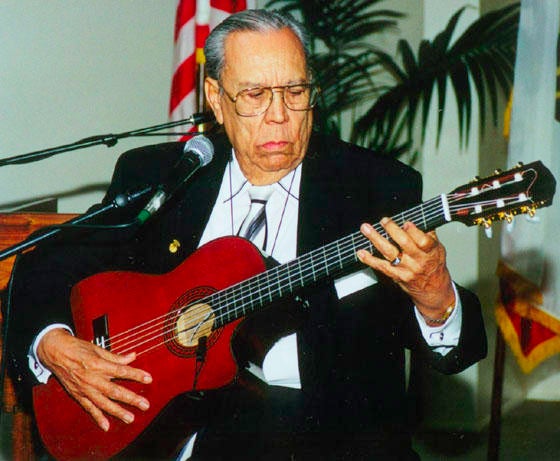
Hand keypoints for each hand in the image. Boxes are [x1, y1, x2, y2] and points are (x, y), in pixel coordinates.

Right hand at [37, 328, 152, 431]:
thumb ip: (116, 357)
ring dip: (118, 412)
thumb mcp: (98, 349)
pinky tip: (106, 426)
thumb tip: (133, 356)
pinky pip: (89, 408)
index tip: (149, 379)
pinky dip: (97, 417)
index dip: (136, 375)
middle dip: (131, 398)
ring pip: (103, 403)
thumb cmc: (78, 348)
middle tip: (144, 404)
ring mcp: (84, 389)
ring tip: (130, 418)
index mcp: (98, 364)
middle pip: (114, 391)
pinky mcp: (78, 395)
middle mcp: (91, 379)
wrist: (56, 352)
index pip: (121, 371)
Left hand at [357, 217, 454, 318]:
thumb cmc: (434, 265)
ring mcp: (406, 269)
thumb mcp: (438, 249)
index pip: (423, 241)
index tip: (406, 223)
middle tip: (383, 221)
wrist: (433, 289)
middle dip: (392, 230)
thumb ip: (429, 235)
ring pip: (389, 252)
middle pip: (404, 243)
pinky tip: (361, 252)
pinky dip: (369, 259)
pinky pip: (381, 266)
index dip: (414, 231)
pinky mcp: (396, 276)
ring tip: (366, 229)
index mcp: (430, 252)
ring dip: (376, 239)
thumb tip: (418, 219)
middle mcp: (418, 260)